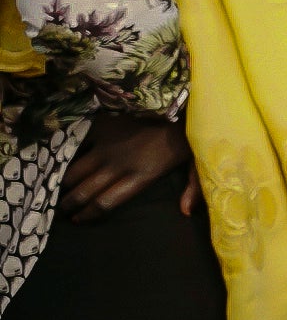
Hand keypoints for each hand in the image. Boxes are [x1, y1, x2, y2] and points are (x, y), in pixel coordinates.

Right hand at [59, 110, 191, 215]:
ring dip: (62, 182)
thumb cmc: (188, 133)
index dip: (89, 214)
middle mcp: (119, 165)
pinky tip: (59, 160)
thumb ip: (193, 189)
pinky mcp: (102, 127)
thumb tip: (185, 213)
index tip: (78, 220)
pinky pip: (77, 143)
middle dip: (68, 203)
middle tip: (61, 208)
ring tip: (57, 189)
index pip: (107, 202)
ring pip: (74, 170)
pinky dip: (66, 153)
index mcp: (142, 176)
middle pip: (84, 191)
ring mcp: (107, 145)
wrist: (180, 99)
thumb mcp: (197, 162)